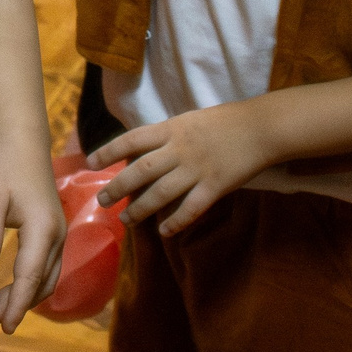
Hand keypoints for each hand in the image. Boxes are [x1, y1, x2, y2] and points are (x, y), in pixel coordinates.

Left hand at [0, 138, 63, 332]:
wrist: (23, 142)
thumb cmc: (3, 167)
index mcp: (43, 230)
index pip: (30, 278)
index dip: (16, 305)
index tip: (1, 327)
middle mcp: (57, 236)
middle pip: (41, 284)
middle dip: (17, 307)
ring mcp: (59, 234)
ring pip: (46, 279)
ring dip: (24, 298)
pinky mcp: (53, 232)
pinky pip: (46, 268)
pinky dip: (30, 285)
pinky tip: (11, 290)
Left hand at [87, 104, 272, 235]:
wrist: (261, 127)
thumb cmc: (224, 122)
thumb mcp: (188, 120)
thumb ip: (167, 136)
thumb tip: (140, 153)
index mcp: (171, 128)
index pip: (132, 139)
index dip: (109, 151)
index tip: (91, 163)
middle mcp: (180, 148)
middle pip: (141, 170)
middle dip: (118, 187)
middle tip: (102, 200)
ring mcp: (197, 168)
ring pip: (161, 193)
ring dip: (140, 209)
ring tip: (125, 220)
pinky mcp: (216, 185)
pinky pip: (191, 208)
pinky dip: (176, 222)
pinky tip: (164, 231)